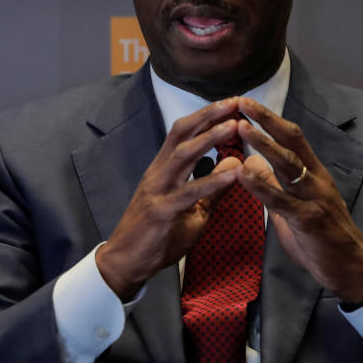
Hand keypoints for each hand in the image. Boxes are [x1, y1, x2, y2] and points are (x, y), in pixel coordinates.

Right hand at [95, 99, 242, 299]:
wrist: (126, 262)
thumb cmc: (157, 236)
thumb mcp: (192, 210)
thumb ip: (212, 189)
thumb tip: (234, 163)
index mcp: (164, 169)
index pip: (184, 133)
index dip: (207, 115)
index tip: (231, 103)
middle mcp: (158, 172)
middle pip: (182, 133)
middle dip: (209, 115)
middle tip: (235, 101)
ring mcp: (157, 189)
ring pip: (182, 155)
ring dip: (209, 138)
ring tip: (234, 125)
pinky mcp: (161, 210)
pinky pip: (189, 192)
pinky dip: (213, 180)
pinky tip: (234, 173)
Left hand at [235, 97, 362, 302]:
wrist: (350, 269)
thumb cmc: (321, 238)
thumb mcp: (292, 206)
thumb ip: (274, 185)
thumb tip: (251, 163)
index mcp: (313, 174)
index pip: (291, 138)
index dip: (270, 119)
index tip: (247, 103)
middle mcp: (316, 180)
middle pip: (291, 142)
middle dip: (266, 121)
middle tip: (242, 102)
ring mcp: (314, 198)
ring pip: (288, 165)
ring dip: (263, 144)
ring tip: (241, 128)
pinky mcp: (309, 219)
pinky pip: (282, 200)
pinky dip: (261, 185)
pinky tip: (243, 173)